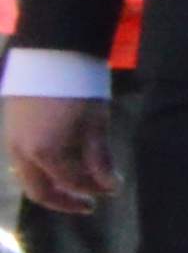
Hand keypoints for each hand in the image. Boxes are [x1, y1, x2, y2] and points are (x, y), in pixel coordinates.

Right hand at [6, 92, 104, 217]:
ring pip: (28, 175)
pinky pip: (22, 158)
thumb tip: (110, 188)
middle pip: (38, 190)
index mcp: (44, 152)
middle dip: (64, 200)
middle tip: (88, 203)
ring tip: (78, 182)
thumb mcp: (95, 123)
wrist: (52, 50)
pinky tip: (62, 162)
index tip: (112, 189)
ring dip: (52, 183)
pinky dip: (41, 167)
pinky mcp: (10, 126)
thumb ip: (99, 158)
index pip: (70, 182)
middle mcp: (21, 151)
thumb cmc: (80, 86)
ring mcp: (11, 138)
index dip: (92, 190)